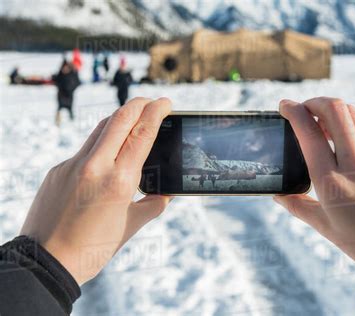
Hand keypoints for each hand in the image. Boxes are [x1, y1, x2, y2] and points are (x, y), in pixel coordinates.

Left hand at [21, 97, 171, 284]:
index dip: (156, 112)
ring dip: (120, 118)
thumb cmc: (93, 248)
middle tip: (152, 102)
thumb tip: (166, 194)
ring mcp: (72, 165)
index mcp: (119, 181)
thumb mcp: (130, 226)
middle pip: (120, 118)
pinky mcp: (58, 170)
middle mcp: (95, 166)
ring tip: (133, 120)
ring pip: (101, 128)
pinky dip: (102, 143)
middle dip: (139, 104)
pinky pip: (84, 148)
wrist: (47, 262)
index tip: (166, 103)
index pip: (141, 134)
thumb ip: (152, 205)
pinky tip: (108, 154)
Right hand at [275, 97, 354, 276]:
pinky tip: (346, 138)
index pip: (309, 132)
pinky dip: (352, 124)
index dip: (293, 111)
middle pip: (335, 109)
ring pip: (354, 114)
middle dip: (314, 101)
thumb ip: (297, 206)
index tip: (284, 105)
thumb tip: (279, 195)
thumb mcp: (324, 226)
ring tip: (323, 123)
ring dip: (333, 111)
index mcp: (331, 181)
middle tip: (304, 109)